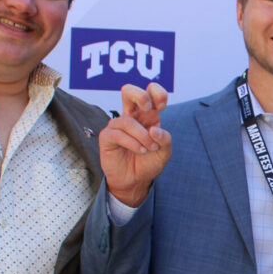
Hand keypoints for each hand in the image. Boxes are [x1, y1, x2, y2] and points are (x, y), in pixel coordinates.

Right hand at [98, 82, 171, 206]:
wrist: (135, 181)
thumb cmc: (148, 164)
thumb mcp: (164, 153)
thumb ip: (165, 140)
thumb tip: (154, 130)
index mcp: (147, 116)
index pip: (149, 92)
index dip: (156, 92)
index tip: (162, 106)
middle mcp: (132, 117)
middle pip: (128, 91)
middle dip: (140, 95)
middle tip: (148, 109)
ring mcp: (117, 126)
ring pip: (128, 121)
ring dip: (142, 136)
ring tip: (148, 149)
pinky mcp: (107, 137)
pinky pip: (118, 134)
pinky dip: (132, 143)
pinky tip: (139, 150)